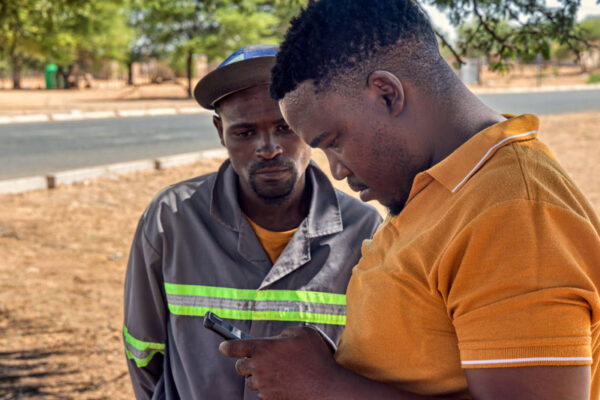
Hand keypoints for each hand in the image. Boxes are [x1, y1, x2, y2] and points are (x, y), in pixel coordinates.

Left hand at [219, 326, 337, 399]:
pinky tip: (284, 383)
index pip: (234, 347)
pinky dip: (270, 388)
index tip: (223, 346)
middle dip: (247, 362)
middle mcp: (259, 368)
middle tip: (260, 359)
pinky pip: (263, 394)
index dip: (227, 346)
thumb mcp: (303, 333)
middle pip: (240, 367)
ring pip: (252, 381)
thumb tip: (279, 340)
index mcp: (263, 349)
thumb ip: (285, 333)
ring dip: (259, 376)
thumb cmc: (317, 357)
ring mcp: (263, 386)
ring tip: (278, 372)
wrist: (327, 387)